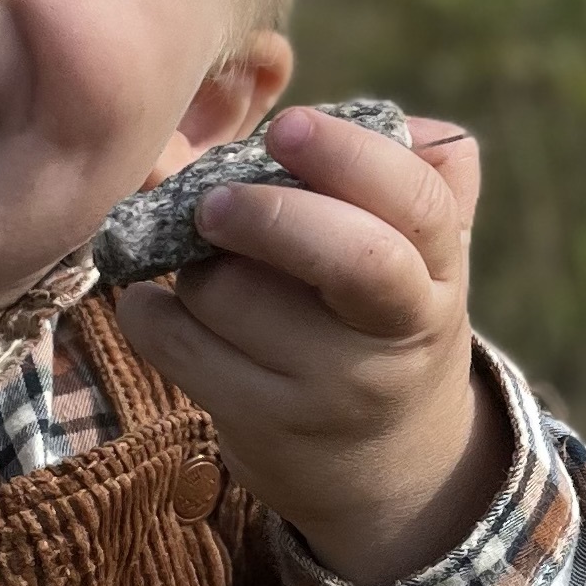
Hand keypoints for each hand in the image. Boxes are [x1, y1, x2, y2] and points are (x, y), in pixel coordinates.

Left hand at [113, 106, 507, 585]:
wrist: (384, 465)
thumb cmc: (387, 321)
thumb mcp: (427, 259)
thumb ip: (427, 177)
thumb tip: (406, 121)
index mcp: (438, 271)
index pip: (417, 205)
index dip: (350, 156)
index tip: (286, 127)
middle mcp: (396, 332)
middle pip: (349, 257)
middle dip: (268, 212)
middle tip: (210, 201)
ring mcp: (329, 388)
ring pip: (233, 295)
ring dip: (194, 261)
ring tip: (200, 259)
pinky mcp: (263, 424)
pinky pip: (175, 342)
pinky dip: (148, 308)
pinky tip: (162, 300)